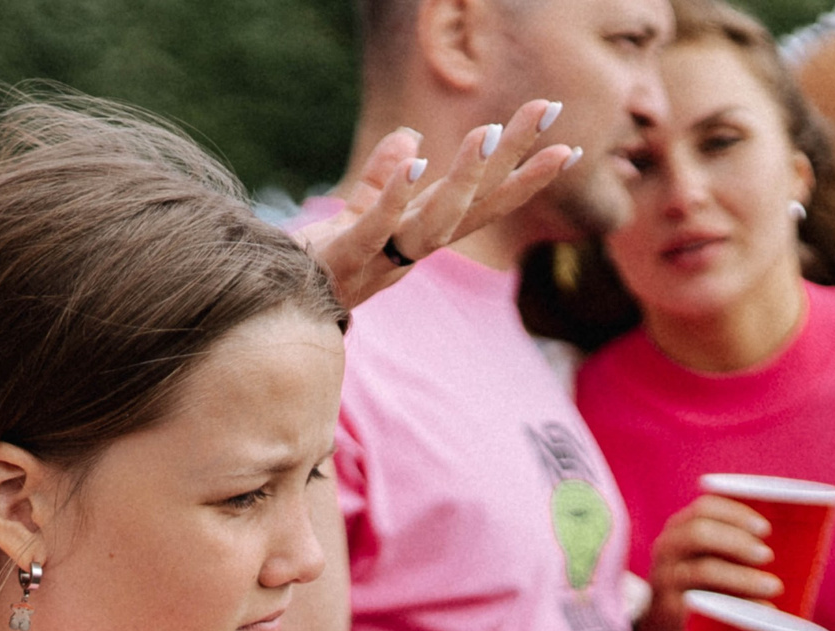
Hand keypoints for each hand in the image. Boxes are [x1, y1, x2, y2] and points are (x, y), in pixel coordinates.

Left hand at [301, 100, 580, 311]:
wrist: (266, 316)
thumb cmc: (313, 269)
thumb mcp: (352, 217)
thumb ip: (380, 181)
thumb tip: (410, 139)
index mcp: (416, 236)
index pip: (480, 204)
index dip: (521, 178)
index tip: (568, 147)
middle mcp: (408, 252)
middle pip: (473, 206)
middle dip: (514, 161)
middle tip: (548, 110)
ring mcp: (379, 261)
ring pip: (436, 221)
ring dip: (465, 177)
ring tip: (489, 133)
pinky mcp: (341, 260)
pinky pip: (374, 227)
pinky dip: (394, 196)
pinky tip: (415, 160)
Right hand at [637, 495, 783, 630]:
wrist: (668, 630)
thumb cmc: (706, 585)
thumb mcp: (712, 557)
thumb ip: (739, 542)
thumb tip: (806, 529)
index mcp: (681, 529)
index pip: (705, 508)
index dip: (737, 513)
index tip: (767, 529)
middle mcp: (667, 550)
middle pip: (698, 534)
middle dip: (738, 541)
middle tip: (769, 556)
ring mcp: (664, 581)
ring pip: (703, 570)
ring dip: (742, 577)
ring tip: (774, 587)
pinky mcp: (668, 612)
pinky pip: (701, 605)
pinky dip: (735, 608)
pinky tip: (760, 612)